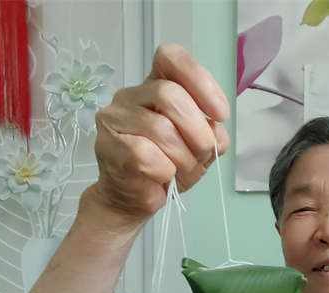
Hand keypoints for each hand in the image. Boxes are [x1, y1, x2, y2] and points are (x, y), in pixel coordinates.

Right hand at [90, 44, 230, 221]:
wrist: (135, 199)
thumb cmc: (167, 167)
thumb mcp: (200, 148)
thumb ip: (212, 133)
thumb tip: (215, 132)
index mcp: (156, 86)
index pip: (172, 58)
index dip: (201, 81)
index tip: (220, 114)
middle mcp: (132, 95)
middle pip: (171, 95)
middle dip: (198, 131)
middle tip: (203, 152)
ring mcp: (116, 118)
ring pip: (160, 129)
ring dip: (183, 157)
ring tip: (180, 169)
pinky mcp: (108, 145)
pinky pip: (145, 154)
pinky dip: (165, 171)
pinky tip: (162, 176)